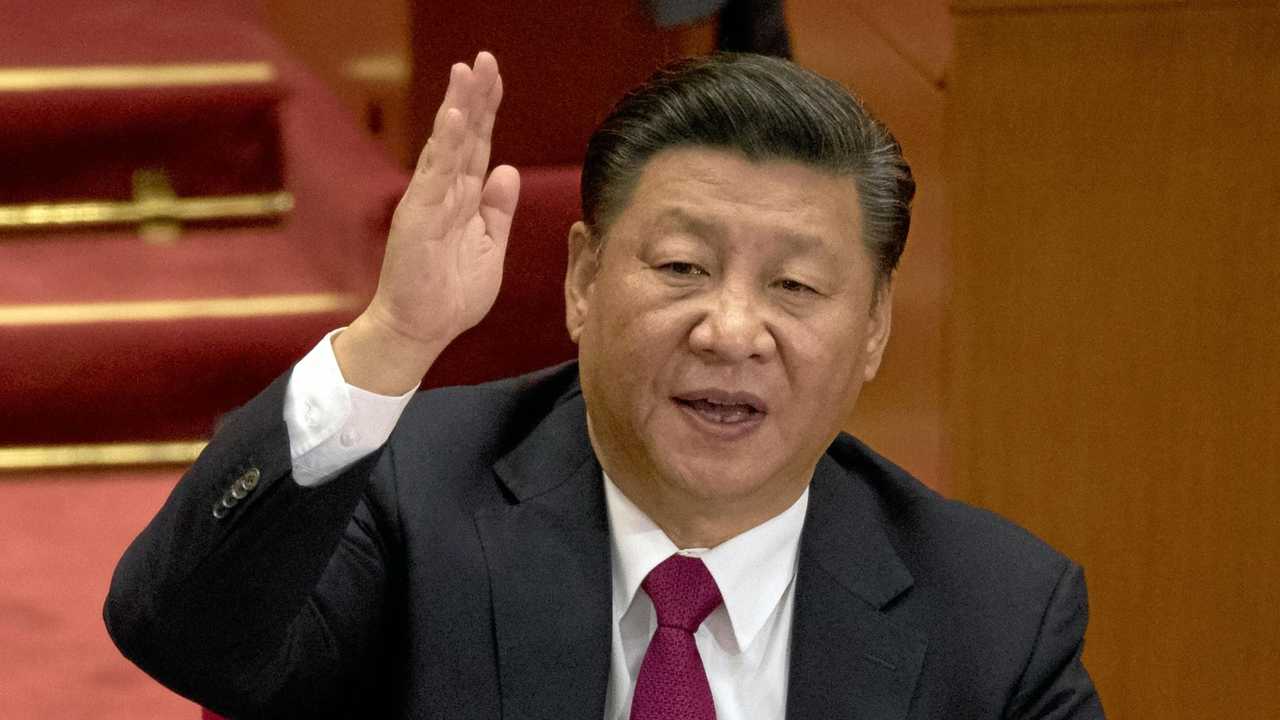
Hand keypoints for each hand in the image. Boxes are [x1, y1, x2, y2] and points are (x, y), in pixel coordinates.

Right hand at [336, 52, 518, 393]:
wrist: (421, 330)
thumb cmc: (451, 295)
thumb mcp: (490, 248)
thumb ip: (498, 211)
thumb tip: (508, 170)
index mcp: (463, 199)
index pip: (477, 145)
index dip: (487, 110)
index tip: (494, 75)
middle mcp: (445, 192)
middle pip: (464, 135)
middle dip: (474, 96)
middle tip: (483, 58)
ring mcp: (430, 201)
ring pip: (447, 146)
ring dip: (457, 108)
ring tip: (465, 72)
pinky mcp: (419, 216)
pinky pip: (435, 174)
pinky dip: (444, 144)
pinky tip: (454, 116)